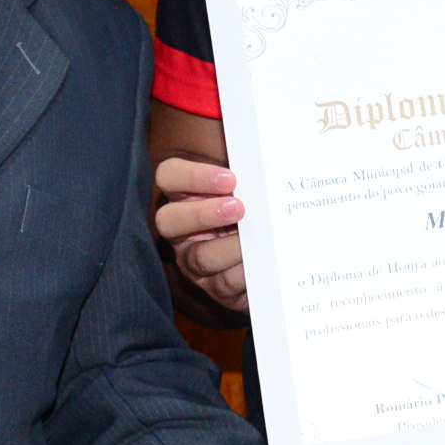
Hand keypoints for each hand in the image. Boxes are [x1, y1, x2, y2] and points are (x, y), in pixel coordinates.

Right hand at [154, 157, 249, 311]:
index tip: (229, 178)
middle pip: (168, 220)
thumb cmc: (255, 211)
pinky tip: (263, 261)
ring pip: (198, 257)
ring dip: (228, 247)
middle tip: (239, 208)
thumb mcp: (248, 189)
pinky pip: (224, 283)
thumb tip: (264, 156)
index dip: (193, 176)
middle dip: (203, 213)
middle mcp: (180, 230)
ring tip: (256, 239)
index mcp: (184, 196)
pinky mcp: (214, 288)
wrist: (276, 255)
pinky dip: (245, 271)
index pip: (169, 176)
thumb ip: (247, 174)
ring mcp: (193, 262)